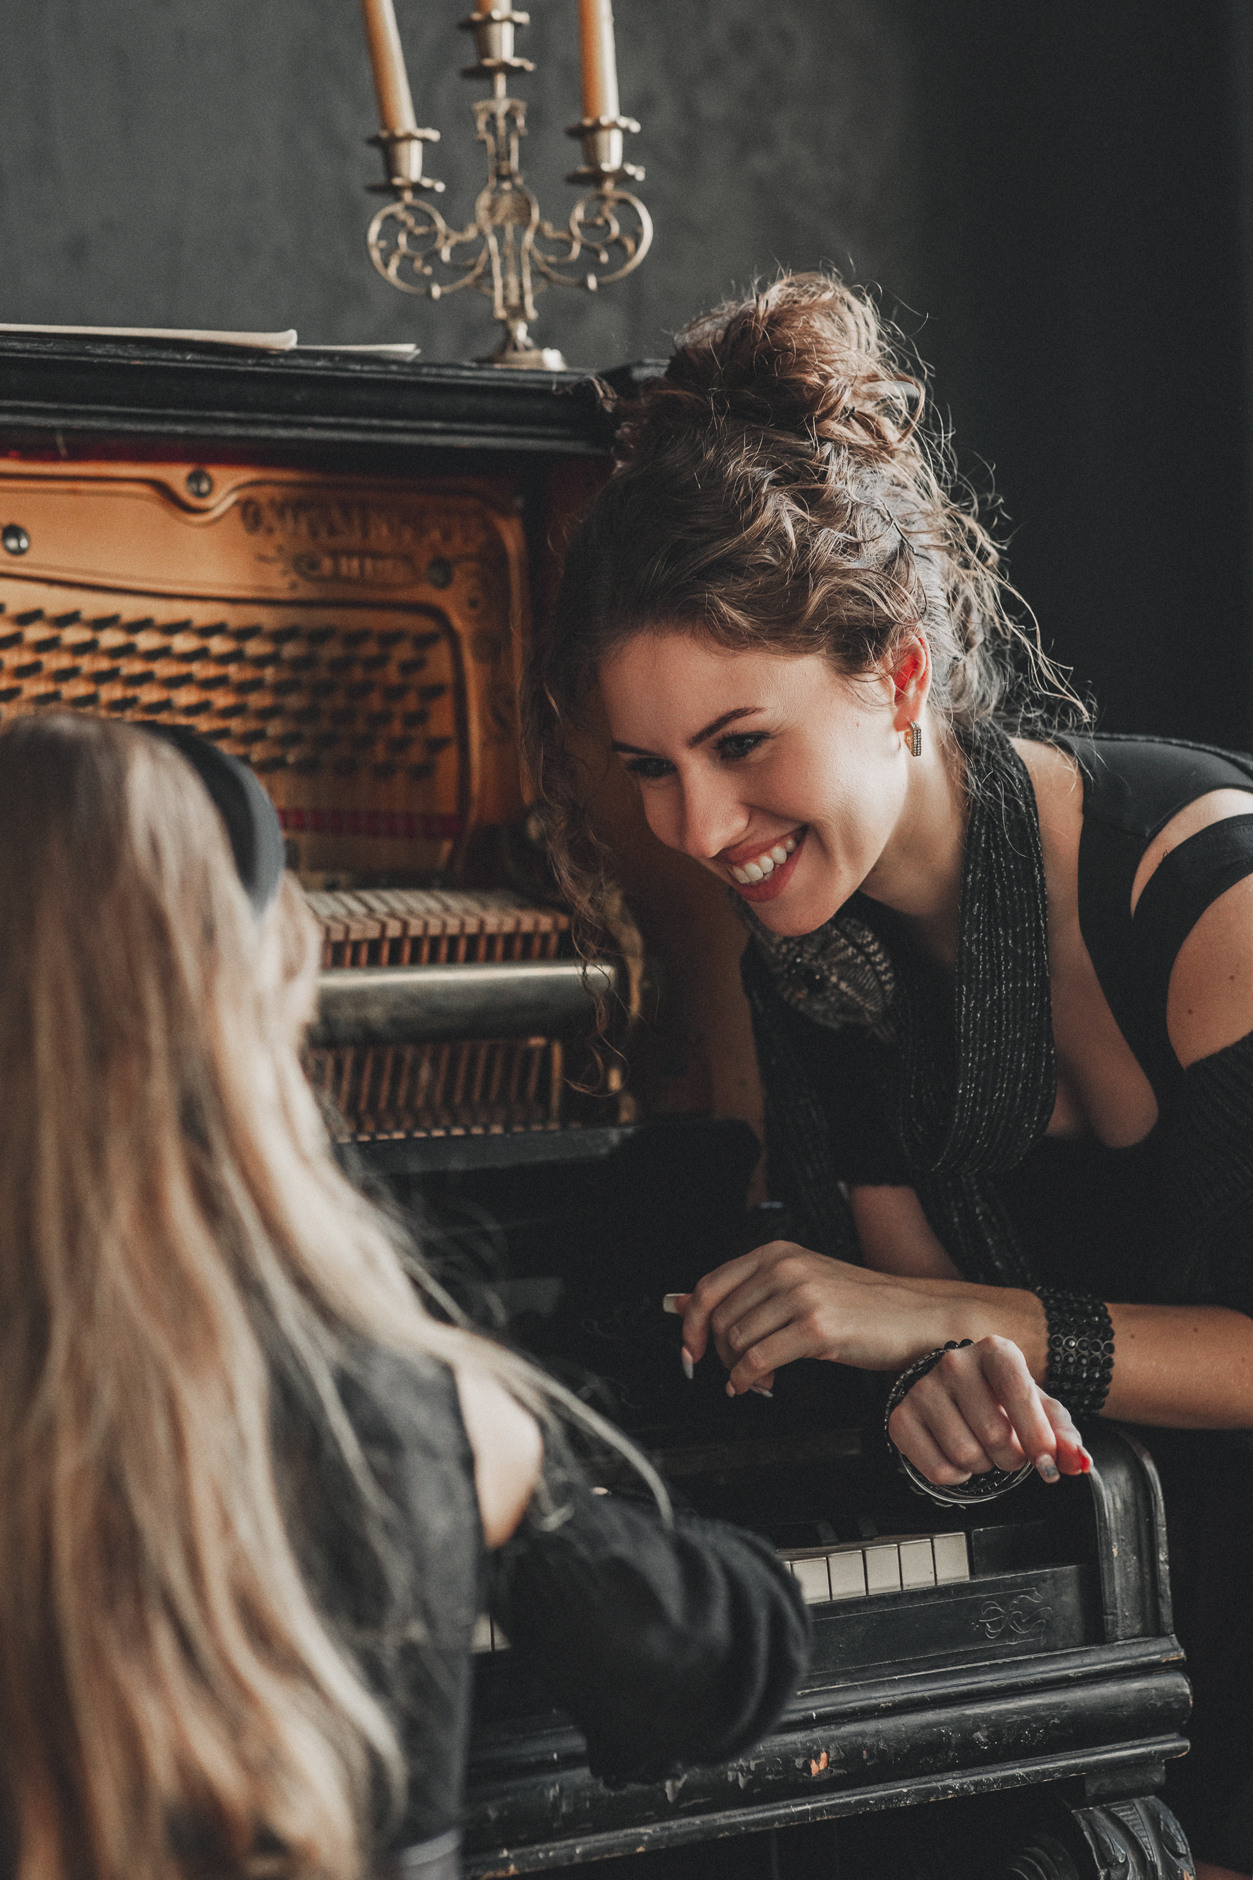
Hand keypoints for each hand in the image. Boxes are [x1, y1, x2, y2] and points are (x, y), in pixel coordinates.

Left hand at [680, 1240, 956, 1396]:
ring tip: (758, 1379)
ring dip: (738, 1370)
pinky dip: (747, 1380)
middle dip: (719, 1353)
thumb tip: (682, 1303)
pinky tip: (758, 1386)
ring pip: (736, 1340)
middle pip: (720, 1317)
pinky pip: (758, 1359)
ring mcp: (801, 1295)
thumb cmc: (863, 1307)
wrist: (917, 1318)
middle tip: (735, 1371)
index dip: (692, 1322)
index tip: (690, 1349)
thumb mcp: (799, 1288)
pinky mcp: (816, 1328)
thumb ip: (745, 1294)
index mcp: (777, 1253)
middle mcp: (785, 1267)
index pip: (711, 1285)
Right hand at [887, 1337, 1091, 1485]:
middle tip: (1010, 1449)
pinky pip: (938, 1470)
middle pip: (995, 1436)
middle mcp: (955, 1363)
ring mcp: (924, 1388)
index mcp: (995, 1352)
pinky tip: (959, 1455)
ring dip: (984, 1466)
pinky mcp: (902, 1417)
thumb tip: (1079, 1461)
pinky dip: (957, 1476)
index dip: (1038, 1437)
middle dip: (1012, 1457)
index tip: (1047, 1463)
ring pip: (966, 1456)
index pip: (1019, 1394)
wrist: (958, 1390)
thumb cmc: (1004, 1398)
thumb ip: (1065, 1436)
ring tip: (983, 1448)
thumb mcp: (1041, 1409)